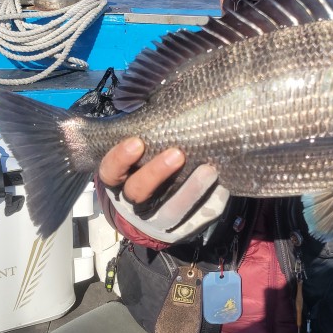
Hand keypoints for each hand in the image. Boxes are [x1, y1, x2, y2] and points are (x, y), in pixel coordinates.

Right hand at [98, 138, 228, 243]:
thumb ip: (148, 134)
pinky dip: (210, 204)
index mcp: (118, 182)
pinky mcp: (180, 231)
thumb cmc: (148, 169)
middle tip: (177, 154)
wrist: (152, 216)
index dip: (121, 158)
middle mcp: (133, 204)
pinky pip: (196, 221)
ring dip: (190, 191)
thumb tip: (165, 101)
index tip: (137, 142)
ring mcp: (156, 221)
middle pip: (138, 192)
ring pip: (170, 211)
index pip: (110, 171)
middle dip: (156, 173)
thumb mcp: (140, 155)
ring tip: (209, 170)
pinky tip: (222, 187)